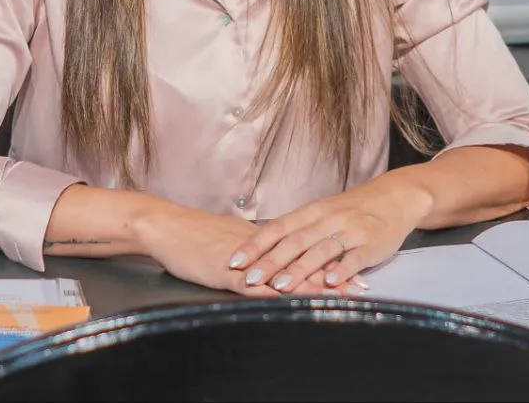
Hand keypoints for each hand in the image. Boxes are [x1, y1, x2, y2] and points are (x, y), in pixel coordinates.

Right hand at [133, 201, 344, 296]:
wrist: (166, 227)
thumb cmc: (193, 237)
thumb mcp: (229, 241)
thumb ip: (251, 249)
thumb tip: (267, 258)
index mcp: (261, 238)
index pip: (302, 249)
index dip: (328, 259)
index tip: (354, 267)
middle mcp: (260, 247)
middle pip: (302, 260)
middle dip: (332, 274)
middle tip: (362, 285)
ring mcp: (247, 261)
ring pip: (287, 273)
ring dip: (315, 285)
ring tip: (343, 296)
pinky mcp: (229, 274)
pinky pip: (260, 285)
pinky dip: (281, 293)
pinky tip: (297, 301)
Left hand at [228, 175, 428, 295]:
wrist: (395, 197)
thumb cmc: (352, 209)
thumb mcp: (323, 213)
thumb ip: (299, 231)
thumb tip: (264, 251)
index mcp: (312, 211)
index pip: (278, 227)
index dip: (256, 245)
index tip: (235, 260)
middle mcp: (328, 219)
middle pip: (295, 241)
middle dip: (270, 261)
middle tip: (250, 278)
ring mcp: (350, 231)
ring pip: (321, 250)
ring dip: (300, 269)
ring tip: (281, 286)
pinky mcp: (371, 244)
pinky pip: (354, 258)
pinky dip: (342, 270)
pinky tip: (329, 282)